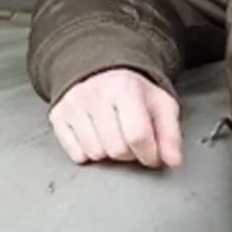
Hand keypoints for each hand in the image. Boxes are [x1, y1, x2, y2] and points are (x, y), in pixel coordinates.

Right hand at [49, 68, 183, 168]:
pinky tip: (96, 137)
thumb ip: (170, 134)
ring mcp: (73, 105)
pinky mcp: (58, 116)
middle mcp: (95, 94)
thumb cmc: (133, 92)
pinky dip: (88, 153)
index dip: (149, 153)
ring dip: (108, 153)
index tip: (152, 155)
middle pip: (116, 148)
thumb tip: (173, 161)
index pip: (137, 135)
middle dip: (129, 153)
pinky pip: (76, 154)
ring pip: (95, 153)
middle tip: (131, 141)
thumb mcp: (160, 105)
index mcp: (124, 88)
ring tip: (113, 136)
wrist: (101, 71)